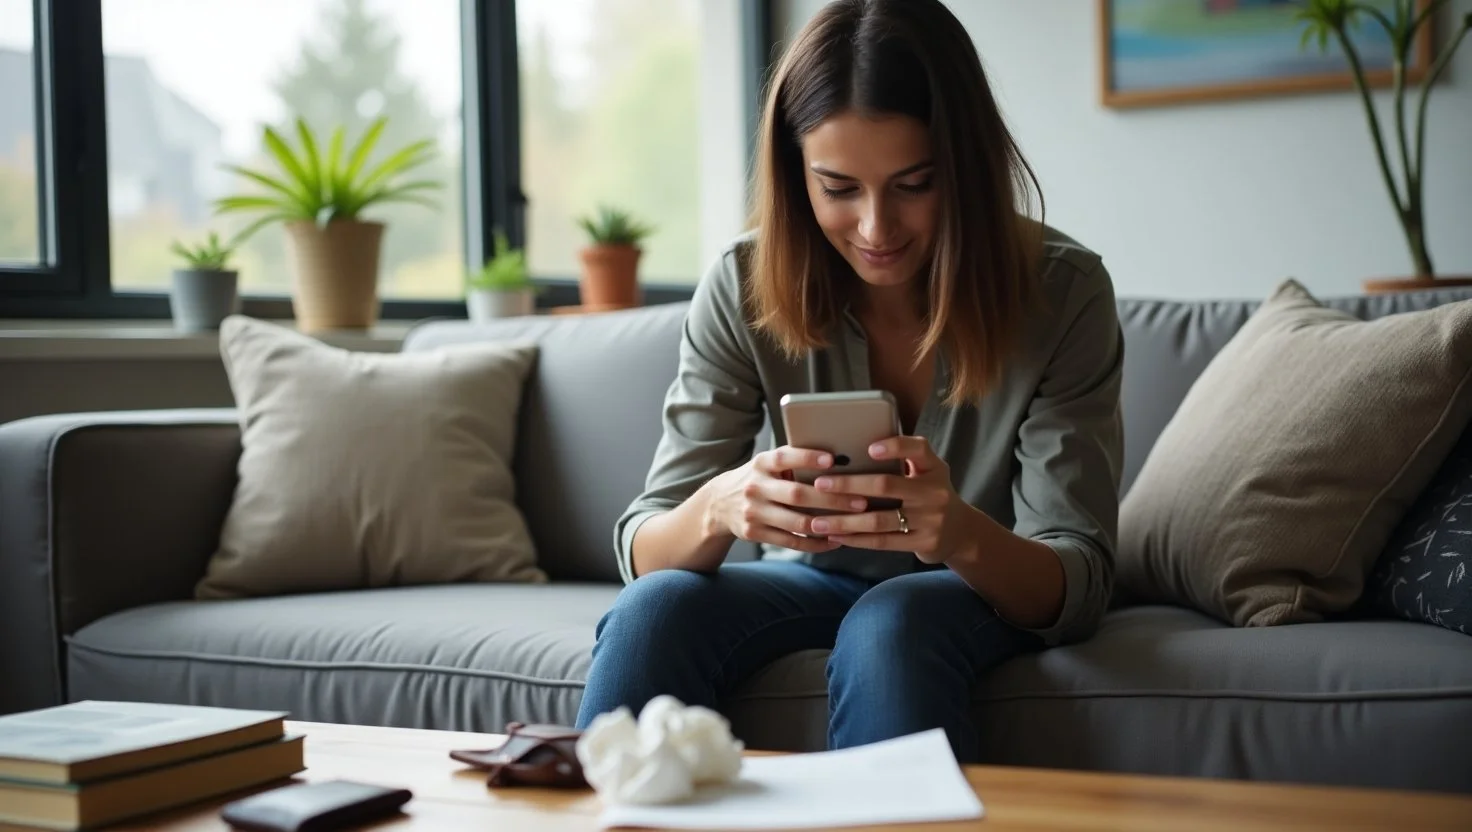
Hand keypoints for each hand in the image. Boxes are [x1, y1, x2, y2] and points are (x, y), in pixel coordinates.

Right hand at [701, 446, 868, 554]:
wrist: (719, 504)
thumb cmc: (759, 478)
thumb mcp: (767, 463)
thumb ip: (793, 460)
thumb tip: (839, 459)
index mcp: (761, 463)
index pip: (784, 457)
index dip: (807, 458)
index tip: (832, 460)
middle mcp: (755, 487)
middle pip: (797, 494)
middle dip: (832, 499)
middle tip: (861, 501)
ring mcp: (754, 512)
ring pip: (797, 522)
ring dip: (828, 525)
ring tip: (854, 523)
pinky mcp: (754, 533)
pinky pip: (790, 541)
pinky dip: (815, 543)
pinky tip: (834, 541)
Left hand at [806, 436, 974, 563]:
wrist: (960, 531)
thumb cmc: (929, 494)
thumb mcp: (927, 473)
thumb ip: (902, 462)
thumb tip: (849, 454)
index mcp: (934, 468)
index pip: (918, 449)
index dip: (895, 446)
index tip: (869, 449)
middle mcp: (936, 492)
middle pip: (887, 485)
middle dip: (849, 485)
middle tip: (820, 484)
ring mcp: (931, 519)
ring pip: (880, 519)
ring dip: (845, 521)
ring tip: (818, 521)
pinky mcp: (924, 542)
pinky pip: (884, 541)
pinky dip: (857, 539)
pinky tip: (836, 536)